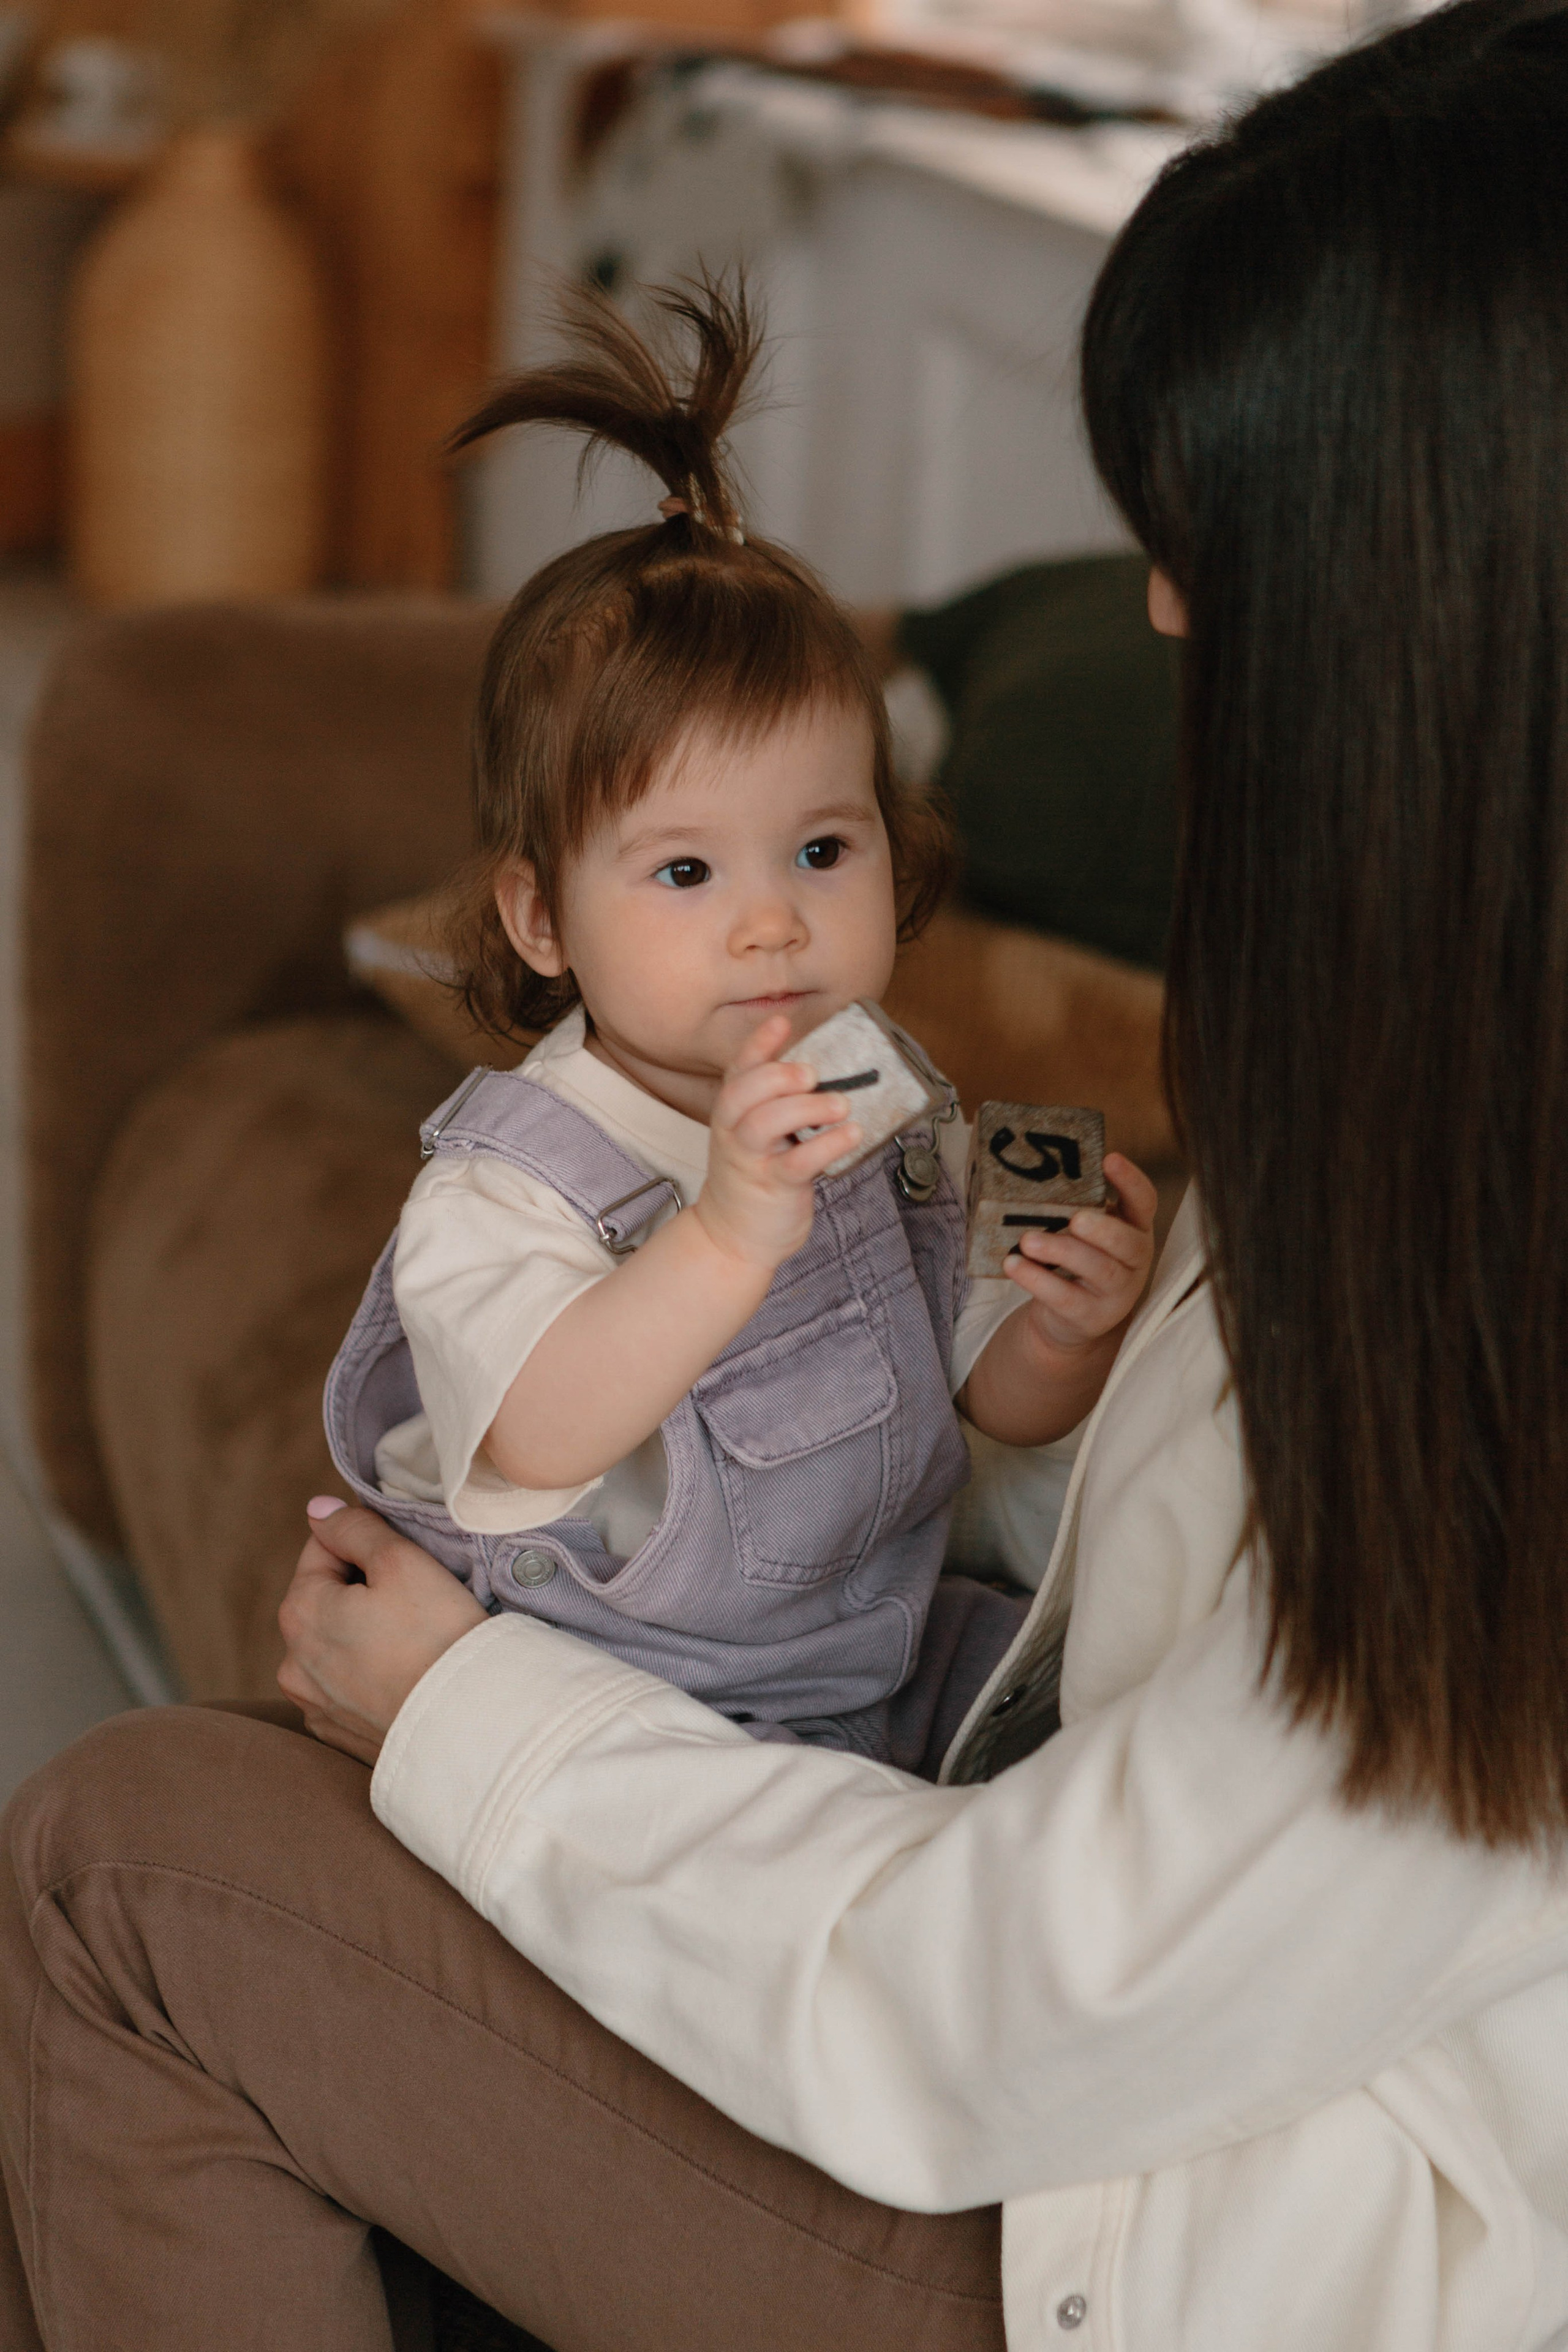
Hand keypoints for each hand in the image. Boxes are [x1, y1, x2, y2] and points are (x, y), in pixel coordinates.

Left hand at [277, 1499, 486, 1763]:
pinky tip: (405, 1675)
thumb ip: (354, 1528)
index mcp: (300, 1613)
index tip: (405, 1557)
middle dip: (362, 1590)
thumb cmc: (436, 1637)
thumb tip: (317, 1510)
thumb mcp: (401, 1562)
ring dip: (363, 1634)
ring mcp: (314, 1705)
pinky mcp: (339, 1736)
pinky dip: (369, 1676)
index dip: (365, 1542)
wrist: (466, 1728)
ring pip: (335, 1646)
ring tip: (412, 1640)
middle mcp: (292, 1663)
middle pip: (326, 1600)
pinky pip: (348, 1688)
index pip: (322, 1549)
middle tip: (416, 1598)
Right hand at [694, 1012, 860, 1269]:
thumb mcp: (759, 1135)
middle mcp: (734, 1132)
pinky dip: (827, 1146)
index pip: (739, 1070)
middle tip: (813, 1073)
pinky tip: (852, 1135)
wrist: (733, 1237)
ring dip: (805, 1108)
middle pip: (743, 1092)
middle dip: (778, 1075)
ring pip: (764, 1123)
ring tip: (841, 1105)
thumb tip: (829, 1071)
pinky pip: (797, 1163)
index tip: (781, 1022)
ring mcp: (751, 1161)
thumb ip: (781, 1104)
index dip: (758, 1044)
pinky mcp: (773, 1188)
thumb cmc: (756, 1177)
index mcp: (733, 1113)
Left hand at [1003, 1153, 1157, 1352]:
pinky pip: (1066, 1297)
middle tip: (1075, 1218)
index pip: (1144, 1202)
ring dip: (1062, 1252)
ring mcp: (1116, 1293)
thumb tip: (1036, 1176)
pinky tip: (1014, 1265)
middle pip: (1127, 1243)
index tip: (1109, 1158)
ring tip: (1028, 1241)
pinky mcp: (1090, 1317)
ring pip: (1098, 1270)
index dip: (1131, 1181)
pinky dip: (1038, 1280)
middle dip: (1102, 1229)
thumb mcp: (1084, 1233)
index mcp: (1135, 1229)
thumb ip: (1073, 1209)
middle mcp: (1134, 1260)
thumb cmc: (1075, 1260)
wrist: (1067, 1319)